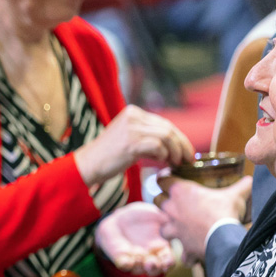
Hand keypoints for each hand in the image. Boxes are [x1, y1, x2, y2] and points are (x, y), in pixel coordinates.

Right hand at [74, 106, 193, 186]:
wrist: (88, 164)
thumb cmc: (109, 156)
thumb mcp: (129, 138)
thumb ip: (148, 136)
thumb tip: (174, 144)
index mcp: (133, 112)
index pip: (164, 123)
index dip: (179, 138)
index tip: (186, 152)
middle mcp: (133, 116)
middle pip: (168, 128)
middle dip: (182, 145)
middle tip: (187, 159)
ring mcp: (132, 128)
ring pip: (166, 136)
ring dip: (176, 152)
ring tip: (176, 163)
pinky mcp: (131, 141)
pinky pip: (158, 146)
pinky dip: (163, 155)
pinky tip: (161, 162)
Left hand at [95, 203, 175, 275]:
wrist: (121, 217)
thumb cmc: (144, 216)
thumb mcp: (158, 215)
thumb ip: (167, 220)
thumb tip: (177, 222)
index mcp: (161, 249)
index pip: (168, 260)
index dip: (169, 264)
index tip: (168, 263)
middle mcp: (149, 257)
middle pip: (154, 269)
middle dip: (153, 268)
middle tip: (151, 263)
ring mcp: (135, 259)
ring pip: (138, 269)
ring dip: (139, 267)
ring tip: (139, 260)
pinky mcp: (120, 257)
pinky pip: (123, 264)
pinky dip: (125, 264)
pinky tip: (126, 262)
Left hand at [156, 174, 251, 263]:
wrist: (223, 238)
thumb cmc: (225, 212)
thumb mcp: (235, 195)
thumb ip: (242, 185)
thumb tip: (251, 179)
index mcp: (180, 191)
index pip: (161, 179)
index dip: (164, 178)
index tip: (170, 178)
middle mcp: (172, 209)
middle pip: (156, 200)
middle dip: (163, 201)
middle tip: (175, 203)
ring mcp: (174, 228)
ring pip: (162, 227)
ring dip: (170, 229)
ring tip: (181, 229)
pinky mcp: (182, 245)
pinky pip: (181, 253)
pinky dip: (187, 255)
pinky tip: (195, 254)